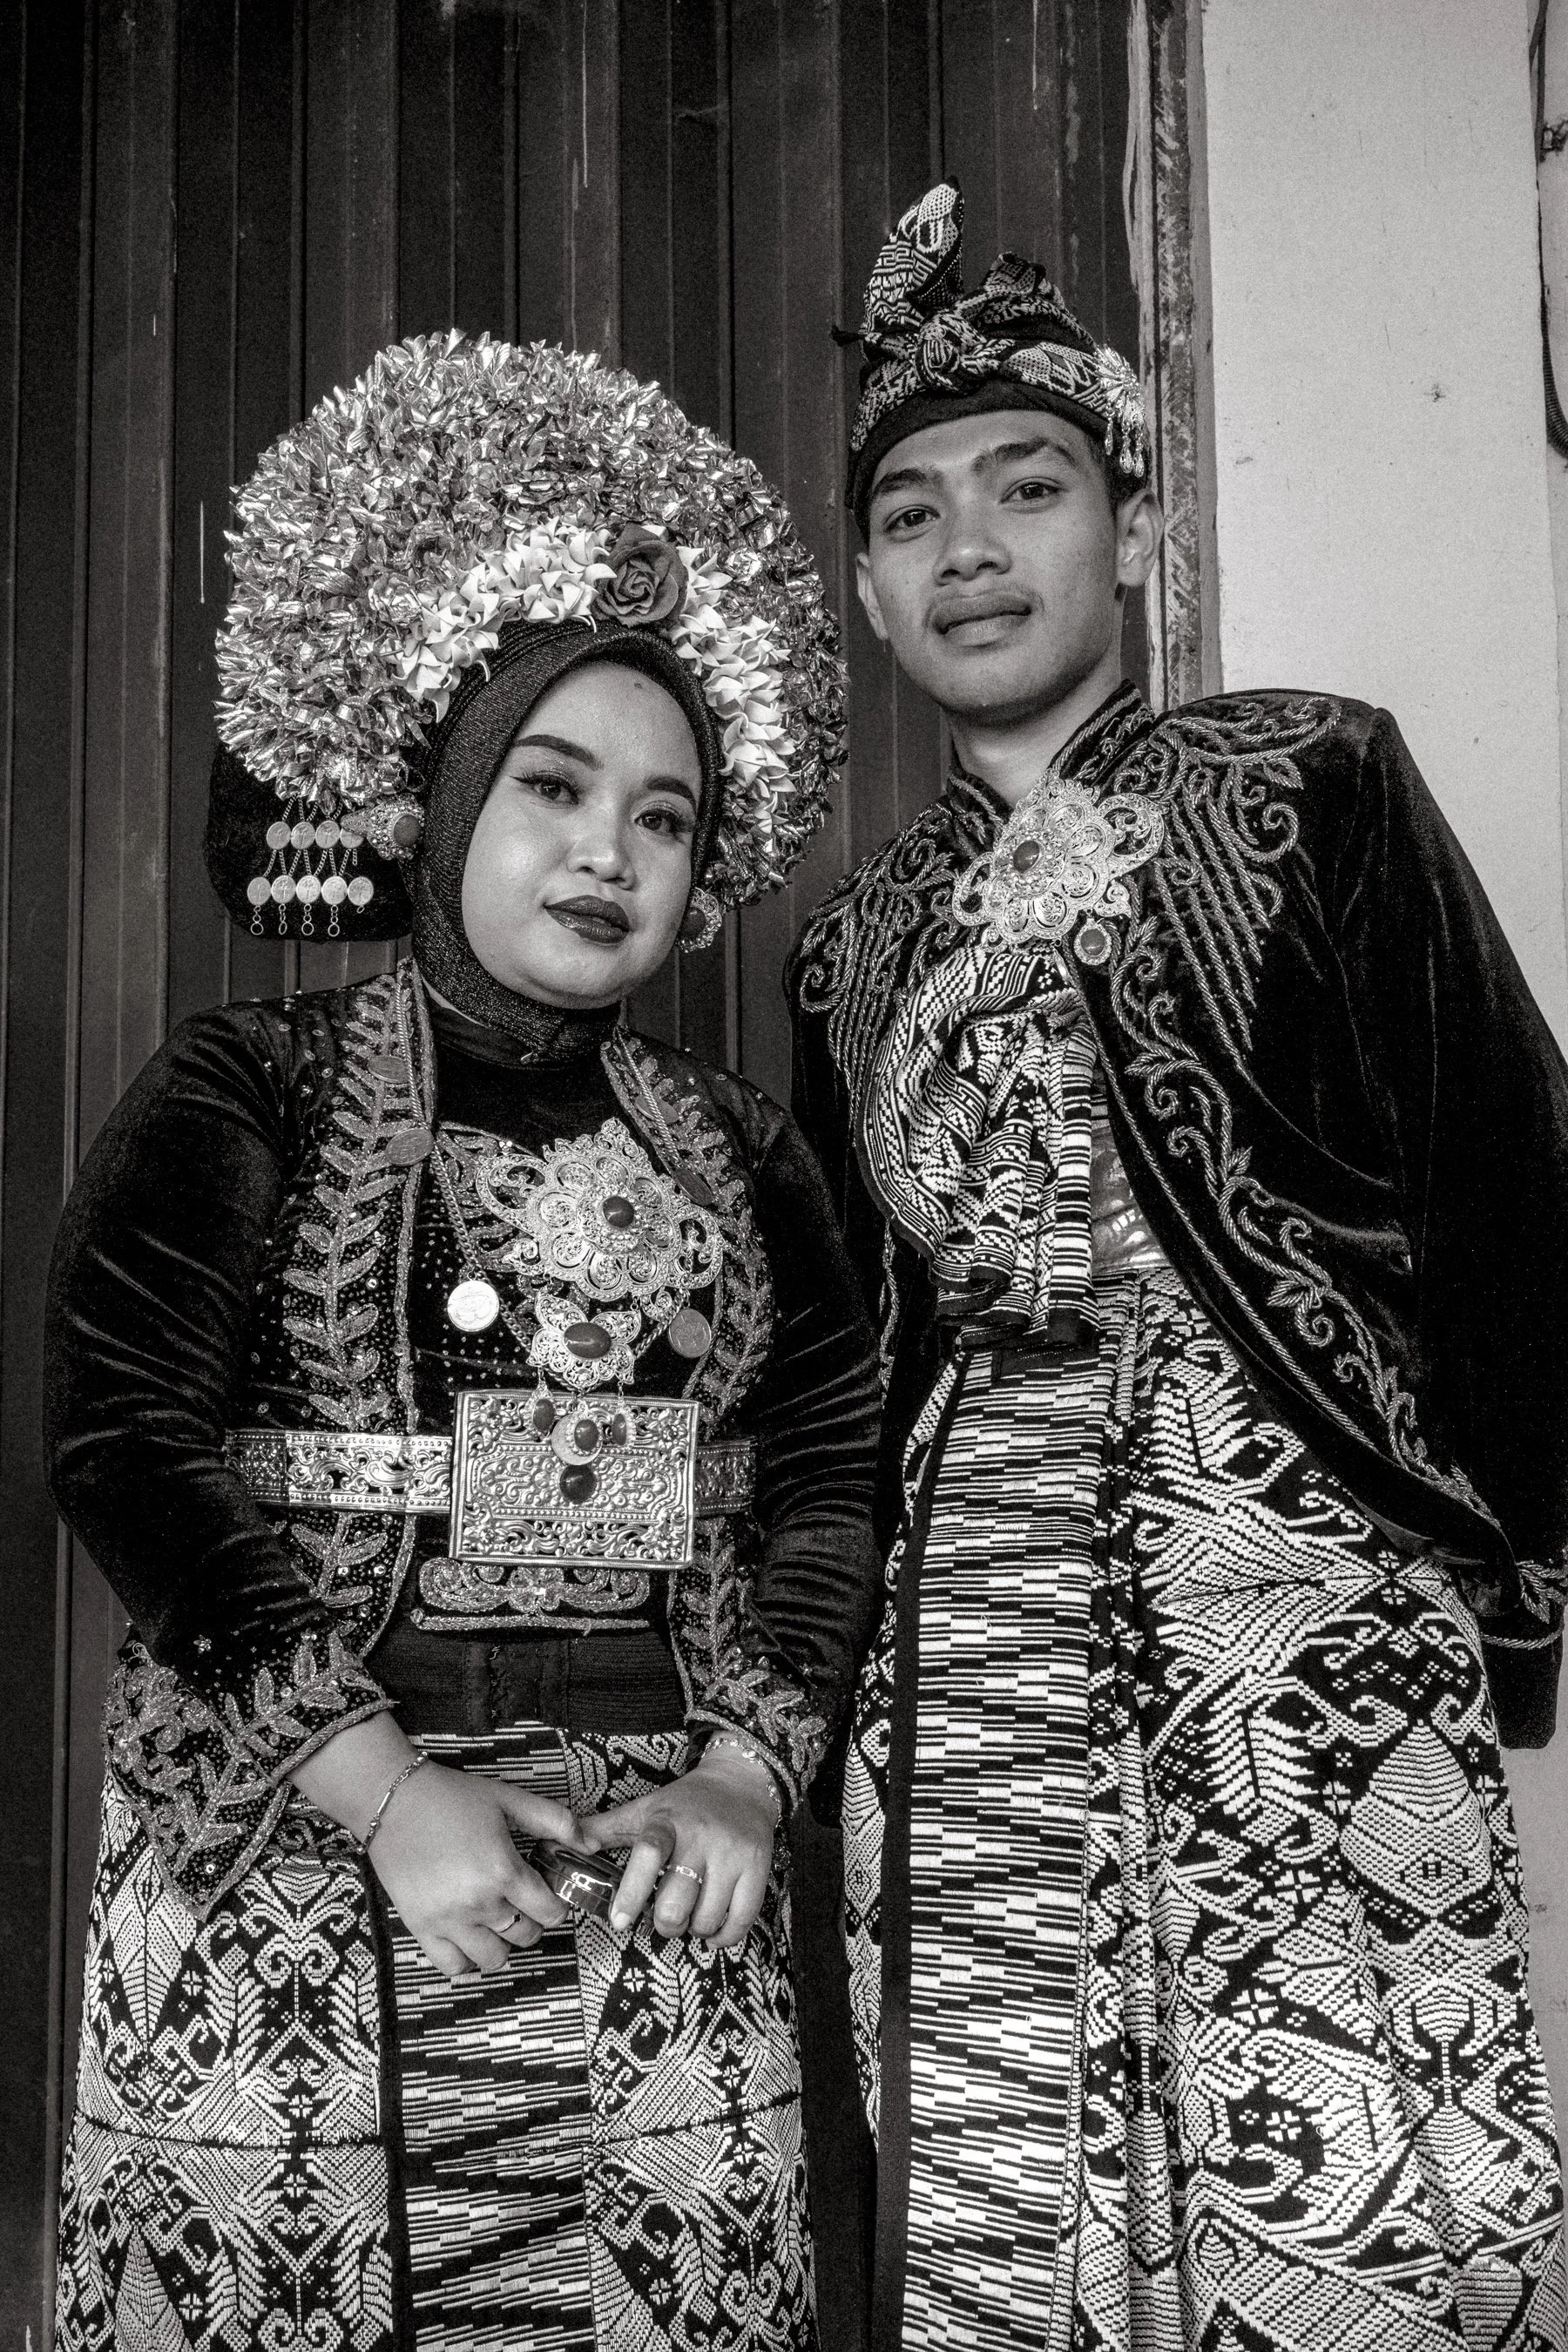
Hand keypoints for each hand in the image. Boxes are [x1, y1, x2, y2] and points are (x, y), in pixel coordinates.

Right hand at [291, 1714, 580, 1979]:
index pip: (549, 1913)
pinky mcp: (421, 1927)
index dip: (555, 1906)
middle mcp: (478, 1902)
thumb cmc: (452, 1797)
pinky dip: (465, 1958)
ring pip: (493, 1959)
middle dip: (531, 1922)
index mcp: (503, 1870)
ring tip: (495, 1920)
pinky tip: (468, 1935)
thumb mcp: (509, 1799)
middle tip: (520, 1903)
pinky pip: (452, 1966)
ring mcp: (448, 1919)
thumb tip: (591, 1843)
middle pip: (525, 1937)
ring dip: (501, 1944)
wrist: (393, 1800)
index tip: (548, 1897)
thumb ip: (555, 1821)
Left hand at [576, 1744, 778, 1948]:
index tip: (619, 1920)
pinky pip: (740, 1921)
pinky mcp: (758, 1869)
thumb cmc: (686, 1804)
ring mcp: (733, 1855)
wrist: (742, 1784)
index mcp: (669, 1822)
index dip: (632, 1892)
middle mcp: (702, 1837)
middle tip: (664, 1918)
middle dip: (665, 1924)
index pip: (648, 1854)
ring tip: (690, 1916)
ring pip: (707, 1918)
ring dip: (693, 1930)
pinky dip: (723, 1937)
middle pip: (677, 1902)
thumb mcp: (645, 1809)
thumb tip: (563, 1842)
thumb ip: (604, 1828)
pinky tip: (713, 1930)